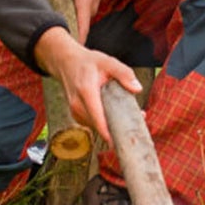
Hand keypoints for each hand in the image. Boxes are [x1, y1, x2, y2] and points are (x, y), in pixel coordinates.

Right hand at [34, 27, 140, 147]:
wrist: (66, 62)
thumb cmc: (87, 63)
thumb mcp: (107, 61)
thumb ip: (123, 73)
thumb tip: (137, 89)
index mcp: (86, 92)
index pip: (98, 120)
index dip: (110, 134)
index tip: (123, 143)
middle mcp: (78, 105)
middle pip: (100, 126)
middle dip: (119, 127)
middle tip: (139, 120)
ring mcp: (75, 112)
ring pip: (97, 126)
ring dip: (112, 125)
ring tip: (130, 115)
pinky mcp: (77, 116)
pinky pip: (94, 124)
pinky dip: (105, 122)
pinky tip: (114, 114)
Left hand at [37, 0, 132, 42]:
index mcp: (84, 2)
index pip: (82, 30)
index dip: (74, 43)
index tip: (64, 54)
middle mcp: (89, 8)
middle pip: (79, 31)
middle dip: (67, 39)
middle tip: (50, 46)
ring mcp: (90, 7)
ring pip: (79, 24)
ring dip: (68, 28)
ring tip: (51, 34)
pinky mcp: (89, 4)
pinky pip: (80, 17)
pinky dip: (70, 20)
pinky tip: (58, 18)